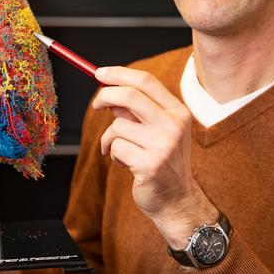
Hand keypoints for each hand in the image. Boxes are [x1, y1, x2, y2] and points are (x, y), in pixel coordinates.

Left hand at [92, 66, 217, 246]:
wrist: (176, 200)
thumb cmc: (162, 162)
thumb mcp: (156, 130)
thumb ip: (137, 111)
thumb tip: (110, 92)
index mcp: (178, 112)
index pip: (146, 81)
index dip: (119, 74)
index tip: (99, 73)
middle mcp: (174, 125)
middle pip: (130, 95)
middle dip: (106, 95)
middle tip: (96, 104)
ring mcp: (163, 145)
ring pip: (118, 126)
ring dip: (109, 137)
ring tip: (117, 149)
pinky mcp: (150, 164)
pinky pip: (116, 147)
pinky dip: (113, 153)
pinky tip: (124, 163)